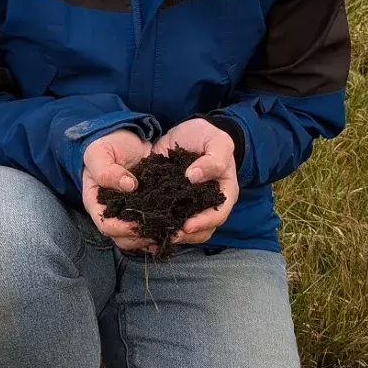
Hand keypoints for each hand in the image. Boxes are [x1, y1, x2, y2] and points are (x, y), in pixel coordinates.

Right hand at [82, 129, 155, 251]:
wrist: (126, 137)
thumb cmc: (107, 145)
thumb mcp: (99, 153)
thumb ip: (107, 171)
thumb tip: (128, 186)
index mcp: (96, 202)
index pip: (105, 224)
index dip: (120, 228)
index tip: (137, 223)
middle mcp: (111, 212)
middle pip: (121, 237)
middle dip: (138, 237)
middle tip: (156, 229)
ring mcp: (128, 211)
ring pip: (136, 236)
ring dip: (150, 236)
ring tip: (166, 230)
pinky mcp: (145, 207)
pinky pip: (150, 225)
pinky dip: (159, 229)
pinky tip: (173, 226)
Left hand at [151, 118, 239, 246]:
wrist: (189, 131)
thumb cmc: (208, 137)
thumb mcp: (218, 142)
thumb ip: (213, 160)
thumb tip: (194, 176)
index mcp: (223, 193)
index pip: (218, 214)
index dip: (204, 222)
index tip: (187, 225)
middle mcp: (207, 204)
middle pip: (200, 230)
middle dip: (184, 235)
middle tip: (167, 235)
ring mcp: (188, 205)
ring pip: (183, 230)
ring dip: (169, 235)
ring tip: (153, 236)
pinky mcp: (170, 201)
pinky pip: (165, 218)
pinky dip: (156, 226)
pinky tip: (144, 230)